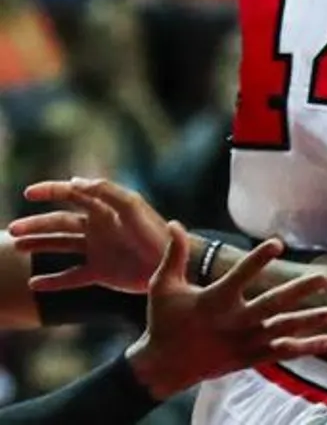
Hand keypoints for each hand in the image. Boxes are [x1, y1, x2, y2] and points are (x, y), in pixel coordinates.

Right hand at [10, 178, 170, 294]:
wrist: (172, 263)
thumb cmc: (155, 231)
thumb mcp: (131, 206)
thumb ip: (105, 191)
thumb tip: (74, 181)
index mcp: (105, 209)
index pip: (73, 195)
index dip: (51, 190)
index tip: (29, 192)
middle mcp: (98, 228)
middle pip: (60, 223)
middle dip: (36, 225)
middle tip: (13, 229)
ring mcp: (98, 251)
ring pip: (61, 246)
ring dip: (39, 245)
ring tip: (18, 247)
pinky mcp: (101, 273)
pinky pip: (71, 277)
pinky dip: (53, 281)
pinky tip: (34, 283)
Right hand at [126, 224, 326, 399]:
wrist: (163, 368)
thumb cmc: (164, 322)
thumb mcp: (163, 287)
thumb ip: (174, 255)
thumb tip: (175, 223)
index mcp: (214, 301)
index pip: (240, 276)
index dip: (258, 259)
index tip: (278, 244)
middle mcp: (233, 321)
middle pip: (272, 304)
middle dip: (299, 292)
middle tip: (326, 279)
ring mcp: (244, 341)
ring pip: (283, 329)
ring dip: (311, 321)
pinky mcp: (250, 357)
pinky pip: (282, 352)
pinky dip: (307, 347)